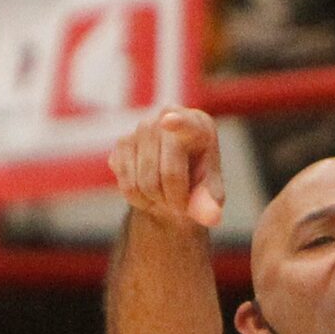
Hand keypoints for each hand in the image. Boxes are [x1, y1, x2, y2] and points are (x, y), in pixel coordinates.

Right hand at [110, 107, 224, 228]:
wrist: (175, 182)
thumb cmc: (200, 182)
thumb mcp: (212, 193)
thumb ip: (212, 202)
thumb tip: (210, 217)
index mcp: (197, 125)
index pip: (186, 124)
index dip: (177, 123)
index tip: (168, 121)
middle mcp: (166, 116)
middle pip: (168, 173)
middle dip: (176, 200)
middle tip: (182, 205)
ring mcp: (140, 128)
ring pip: (144, 182)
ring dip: (157, 201)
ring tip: (167, 197)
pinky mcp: (122, 143)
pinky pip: (127, 185)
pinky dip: (140, 200)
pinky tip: (149, 193)